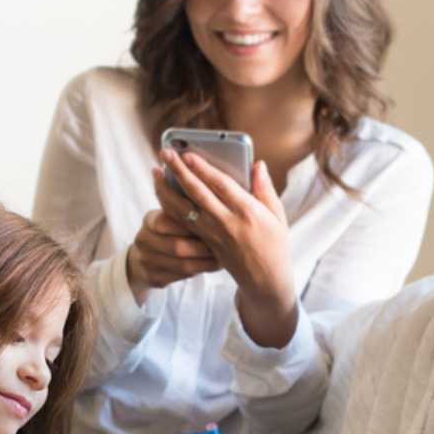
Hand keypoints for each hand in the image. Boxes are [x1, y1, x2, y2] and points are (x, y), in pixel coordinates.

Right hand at [126, 200, 221, 304]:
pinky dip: (199, 272)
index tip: (214, 226)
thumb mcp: (171, 218)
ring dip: (205, 263)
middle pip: (177, 247)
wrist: (144, 260)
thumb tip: (216, 207)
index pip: (168, 221)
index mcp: (150, 220)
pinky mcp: (153, 278)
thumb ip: (188, 212)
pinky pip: (180, 277)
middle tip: (223, 246)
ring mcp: (146, 261)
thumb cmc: (169, 233)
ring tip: (222, 258)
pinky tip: (212, 266)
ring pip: (182, 266)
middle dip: (203, 248)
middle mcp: (144, 240)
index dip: (192, 226)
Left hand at [156, 150, 297, 347]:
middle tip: (165, 153)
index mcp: (248, 212)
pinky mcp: (205, 243)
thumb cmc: (275, 244)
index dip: (202, 168)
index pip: (220, 185)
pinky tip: (161, 194)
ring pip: (183, 210)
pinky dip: (169, 208)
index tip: (187, 154)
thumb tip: (257, 164)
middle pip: (197, 193)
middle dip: (179, 171)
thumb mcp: (278, 216)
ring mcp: (213, 235)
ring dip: (165, 190)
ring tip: (155, 172)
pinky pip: (183, 223)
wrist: (265, 280)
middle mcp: (227, 223)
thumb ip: (265, 189)